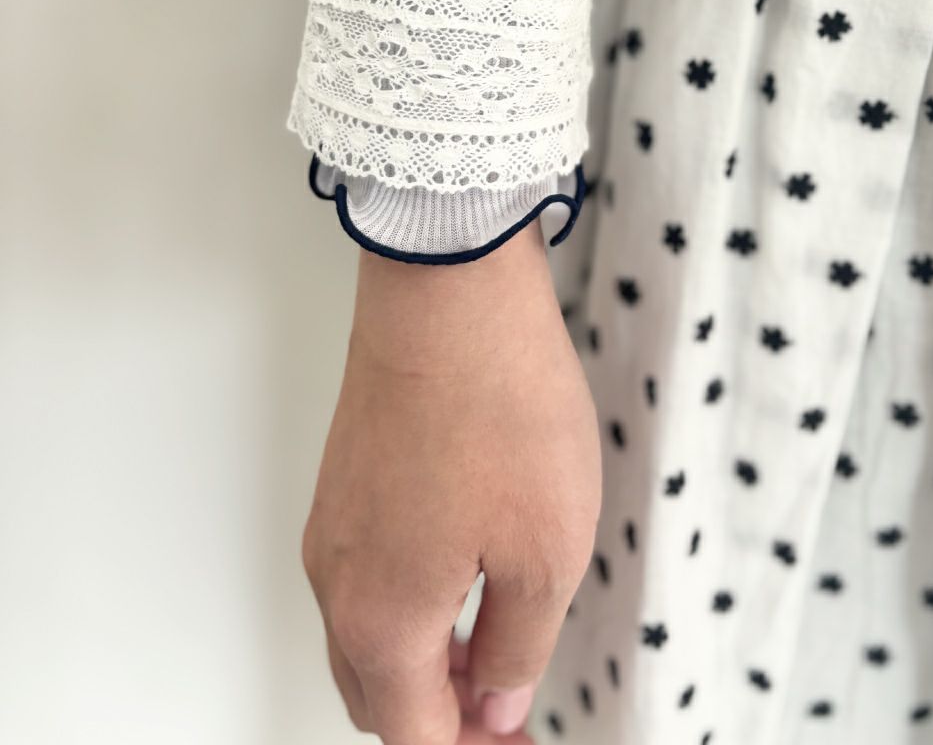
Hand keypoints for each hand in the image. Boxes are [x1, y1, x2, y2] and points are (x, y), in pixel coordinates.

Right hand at [302, 218, 601, 741]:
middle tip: (509, 706)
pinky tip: (468, 568)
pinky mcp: (345, 473)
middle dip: (441, 715)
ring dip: (424, 658)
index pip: (414, 736)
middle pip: (378, 693)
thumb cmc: (500, 404)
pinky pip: (365, 571)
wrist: (449, 286)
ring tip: (498, 642)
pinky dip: (409, 599)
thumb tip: (499, 700)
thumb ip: (520, 646)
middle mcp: (337, 578)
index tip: (521, 740)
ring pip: (365, 631)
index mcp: (382, 618)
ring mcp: (332, 520)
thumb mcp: (546, 549)